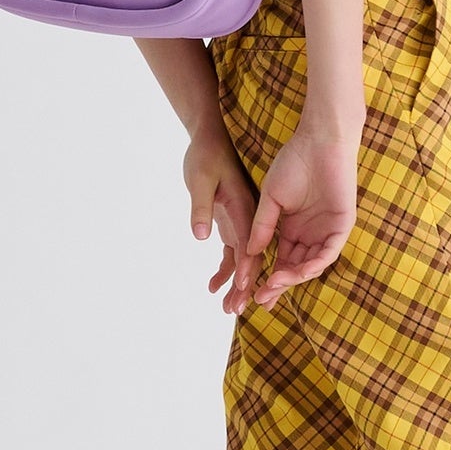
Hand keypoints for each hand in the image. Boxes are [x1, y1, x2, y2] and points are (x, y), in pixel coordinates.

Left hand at [186, 130, 259, 302]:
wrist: (210, 139)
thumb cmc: (206, 155)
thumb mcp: (200, 178)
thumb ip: (201, 207)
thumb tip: (201, 236)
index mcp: (245, 207)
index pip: (250, 243)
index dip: (247, 268)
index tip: (243, 290)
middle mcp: (248, 218)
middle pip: (250, 258)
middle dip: (244, 286)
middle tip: (235, 311)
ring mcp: (241, 222)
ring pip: (242, 260)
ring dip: (235, 285)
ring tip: (226, 309)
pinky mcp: (232, 223)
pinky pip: (231, 252)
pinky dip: (224, 271)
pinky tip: (213, 287)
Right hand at [227, 125, 358, 314]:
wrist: (318, 141)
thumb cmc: (293, 163)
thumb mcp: (271, 199)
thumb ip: (263, 226)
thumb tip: (251, 253)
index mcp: (293, 228)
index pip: (281, 261)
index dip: (268, 277)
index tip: (252, 293)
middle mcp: (310, 233)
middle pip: (295, 268)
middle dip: (279, 285)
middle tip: (263, 299)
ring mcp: (327, 230)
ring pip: (312, 264)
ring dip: (294, 278)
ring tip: (275, 286)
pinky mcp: (342, 224)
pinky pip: (329, 251)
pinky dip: (315, 264)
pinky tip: (299, 272)